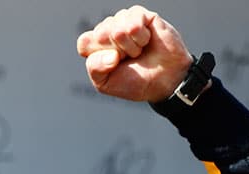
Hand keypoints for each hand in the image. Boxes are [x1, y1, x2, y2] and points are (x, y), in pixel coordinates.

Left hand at [76, 5, 192, 102]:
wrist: (164, 81)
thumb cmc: (135, 81)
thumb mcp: (105, 83)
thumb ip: (95, 68)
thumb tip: (110, 54)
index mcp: (95, 46)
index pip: (84, 42)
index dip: (98, 56)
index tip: (112, 65)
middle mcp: (108, 30)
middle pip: (100, 35)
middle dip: (116, 53)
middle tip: (128, 59)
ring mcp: (124, 20)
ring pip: (116, 29)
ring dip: (130, 47)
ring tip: (139, 51)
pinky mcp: (142, 15)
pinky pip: (133, 23)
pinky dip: (141, 38)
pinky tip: (147, 41)